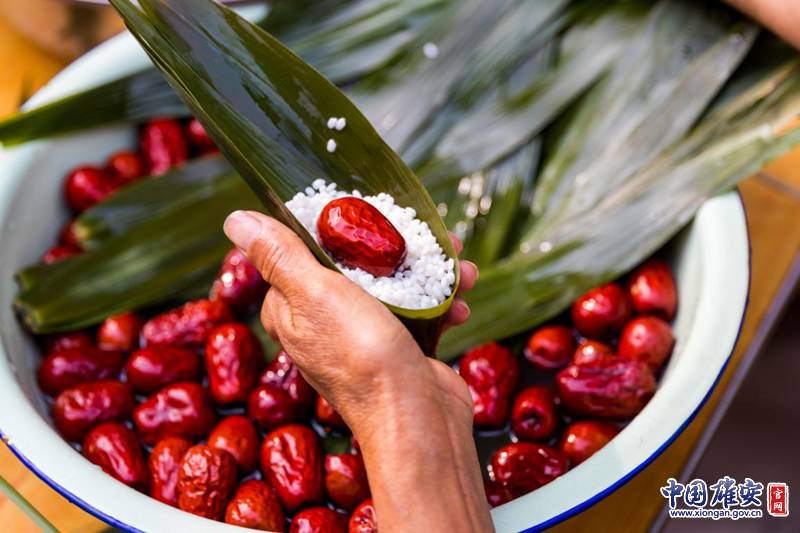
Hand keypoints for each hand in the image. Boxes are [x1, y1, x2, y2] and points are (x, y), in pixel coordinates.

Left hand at [224, 209, 493, 532]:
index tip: (365, 207)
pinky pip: (420, 313)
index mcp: (292, 308)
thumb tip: (235, 220)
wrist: (415, 418)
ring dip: (431, 272)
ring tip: (459, 265)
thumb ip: (279, 255)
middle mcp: (324, 322)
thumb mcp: (315, 293)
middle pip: (356, 263)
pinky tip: (462, 300)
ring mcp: (363, 336)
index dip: (333, 227)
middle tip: (426, 235)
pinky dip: (442, 303)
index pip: (302, 252)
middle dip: (395, 247)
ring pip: (396, 285)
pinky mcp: (399, 349)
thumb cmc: (360, 356)